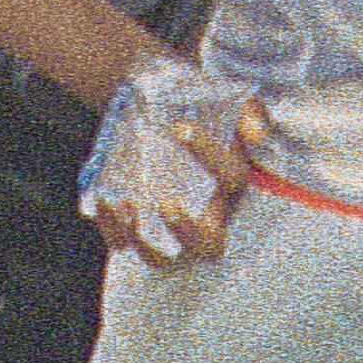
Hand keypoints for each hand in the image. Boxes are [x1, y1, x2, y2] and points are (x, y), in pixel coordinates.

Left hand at [81, 64, 272, 262]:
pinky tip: (106, 200)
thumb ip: (247, 112)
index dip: (210, 155)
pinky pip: (125, 244)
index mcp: (230, 185)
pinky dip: (112, 228)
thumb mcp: (227, 103)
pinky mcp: (139, 230)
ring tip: (129, 208)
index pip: (231, 178)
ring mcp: (170, 231)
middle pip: (207, 245)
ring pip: (163, 260)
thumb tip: (256, 135)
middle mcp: (207, 217)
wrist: (161, 106)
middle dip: (186, 231)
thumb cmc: (200, 109)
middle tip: (166, 202)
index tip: (181, 127)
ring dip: (146, 244)